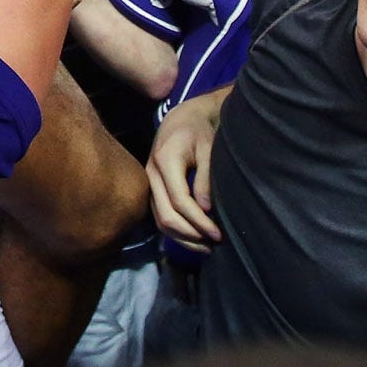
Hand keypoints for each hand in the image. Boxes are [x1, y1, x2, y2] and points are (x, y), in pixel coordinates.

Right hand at [147, 86, 227, 247]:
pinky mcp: (151, 189)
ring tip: (205, 247)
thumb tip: (205, 210)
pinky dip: (176, 231)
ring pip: (160, 220)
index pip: (180, 201)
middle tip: (213, 244)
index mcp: (165, 161)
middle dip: (190, 234)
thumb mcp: (208, 150)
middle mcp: (151, 174)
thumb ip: (205, 179)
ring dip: (182, 238)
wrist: (180, 119)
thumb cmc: (198, 131)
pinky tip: (194, 237)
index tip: (218, 234)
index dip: (199, 221)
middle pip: (166, 216)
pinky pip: (160, 216)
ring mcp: (148, 183)